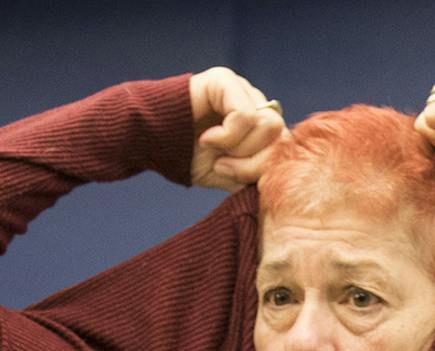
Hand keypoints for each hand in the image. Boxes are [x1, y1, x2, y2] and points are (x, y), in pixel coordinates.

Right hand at [189, 66, 285, 190]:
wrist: (150, 141)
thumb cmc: (188, 157)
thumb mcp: (230, 175)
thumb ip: (257, 176)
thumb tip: (284, 185)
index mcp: (259, 123)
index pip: (284, 146)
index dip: (264, 168)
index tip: (232, 176)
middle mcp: (254, 102)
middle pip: (280, 135)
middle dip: (254, 160)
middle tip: (224, 165)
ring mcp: (241, 88)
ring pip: (267, 124)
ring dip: (239, 147)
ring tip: (213, 148)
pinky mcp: (224, 80)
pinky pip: (244, 114)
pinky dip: (227, 135)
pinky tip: (206, 138)